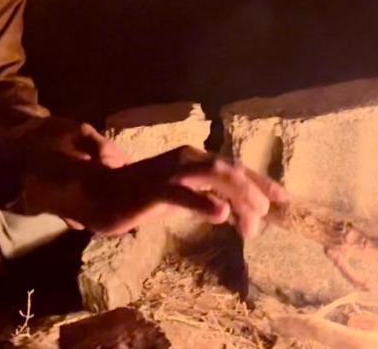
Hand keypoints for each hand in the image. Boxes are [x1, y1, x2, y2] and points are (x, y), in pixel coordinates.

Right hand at [19, 145, 287, 237]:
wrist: (94, 193)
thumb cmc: (137, 196)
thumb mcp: (178, 199)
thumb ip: (205, 200)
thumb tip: (234, 213)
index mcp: (192, 159)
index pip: (234, 167)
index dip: (260, 181)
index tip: (283, 199)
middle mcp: (185, 158)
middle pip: (229, 169)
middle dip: (254, 189)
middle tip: (268, 215)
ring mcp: (169, 172)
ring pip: (212, 174)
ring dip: (238, 194)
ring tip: (256, 217)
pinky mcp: (153, 189)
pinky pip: (182, 194)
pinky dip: (203, 202)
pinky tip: (220, 216)